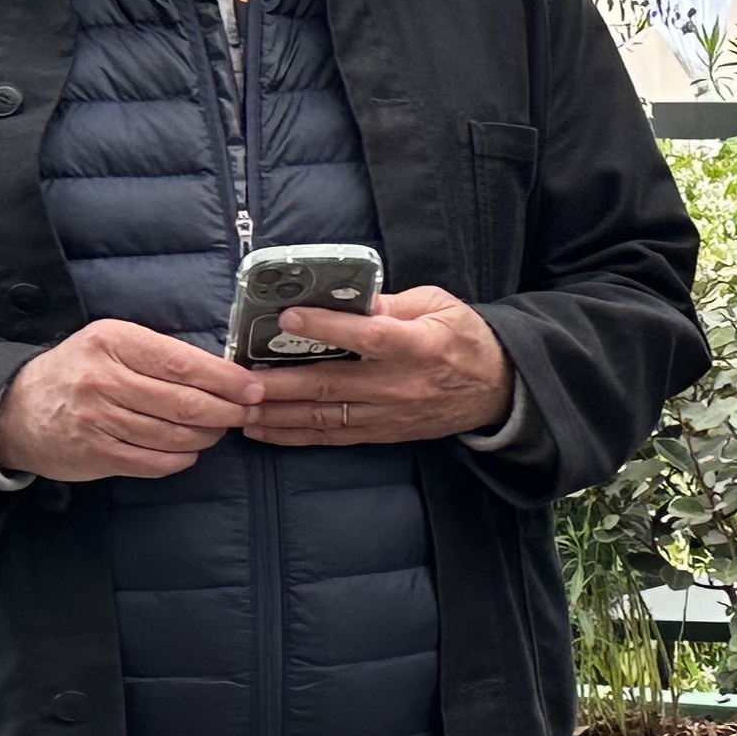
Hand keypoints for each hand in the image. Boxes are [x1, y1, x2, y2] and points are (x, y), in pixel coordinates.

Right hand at [0, 319, 264, 482]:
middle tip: (246, 413)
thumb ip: (161, 353)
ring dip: (207, 436)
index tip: (252, 388)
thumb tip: (224, 372)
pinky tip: (188, 449)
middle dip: (227, 411)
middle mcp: (103, 380)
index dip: (226, 380)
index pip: (183, 363)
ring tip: (218, 429)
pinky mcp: (95, 454)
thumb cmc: (78, 370)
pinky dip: (182, 457)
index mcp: (113, 343)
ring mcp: (97, 421)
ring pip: (174, 435)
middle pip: (185, 403)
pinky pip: (155, 461)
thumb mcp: (112, 343)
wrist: (15, 409)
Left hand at [243, 285, 511, 445]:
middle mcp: (401, 385)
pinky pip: (332, 436)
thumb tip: (346, 298)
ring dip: (278, 414)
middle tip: (240, 381)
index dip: (328, 327)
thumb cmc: (465, 338)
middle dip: (281, 384)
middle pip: (333, 385)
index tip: (288, 317)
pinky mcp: (383, 433)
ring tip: (239, 409)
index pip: (368, 337)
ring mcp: (390, 414)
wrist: (497, 389)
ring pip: (325, 417)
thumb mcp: (438, 305)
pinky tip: (262, 430)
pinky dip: (294, 435)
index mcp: (419, 345)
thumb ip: (391, 304)